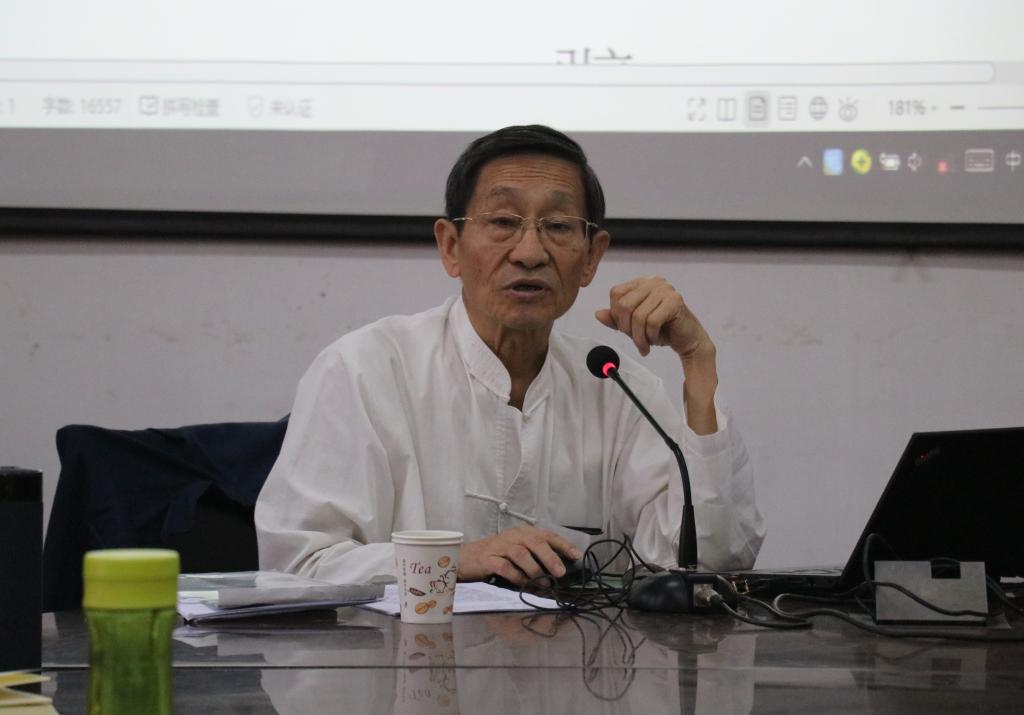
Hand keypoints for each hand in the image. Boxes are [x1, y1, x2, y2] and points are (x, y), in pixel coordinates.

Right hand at [457, 525, 582, 584]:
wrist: (469, 557)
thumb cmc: (500, 555)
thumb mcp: (520, 551)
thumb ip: (538, 557)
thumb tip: (561, 570)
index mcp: (525, 532)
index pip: (548, 536)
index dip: (563, 545)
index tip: (577, 556)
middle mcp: (514, 536)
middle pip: (535, 542)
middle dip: (550, 557)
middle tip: (560, 572)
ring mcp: (500, 546)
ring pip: (520, 554)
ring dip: (534, 569)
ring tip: (544, 583)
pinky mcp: (488, 559)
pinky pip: (504, 567)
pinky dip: (515, 576)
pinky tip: (523, 584)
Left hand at [595, 276, 711, 359]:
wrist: (687, 339)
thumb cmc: (662, 329)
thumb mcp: (634, 325)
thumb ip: (616, 319)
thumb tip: (598, 314)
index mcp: (641, 283)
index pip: (616, 293)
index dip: (616, 314)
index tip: (625, 329)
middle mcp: (653, 282)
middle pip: (624, 304)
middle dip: (626, 328)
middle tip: (635, 340)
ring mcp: (665, 289)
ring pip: (638, 315)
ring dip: (639, 336)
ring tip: (644, 345)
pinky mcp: (675, 301)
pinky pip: (652, 321)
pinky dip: (650, 335)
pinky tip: (654, 339)